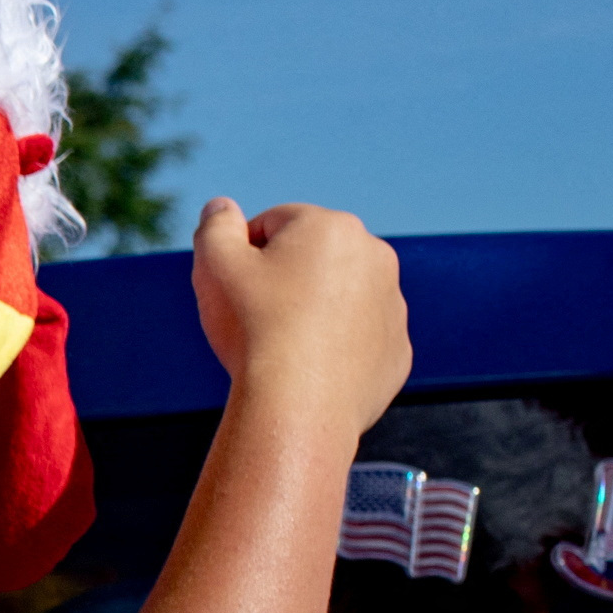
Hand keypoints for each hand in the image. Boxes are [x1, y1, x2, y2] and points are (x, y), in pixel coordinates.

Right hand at [190, 198, 409, 431]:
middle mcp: (374, 255)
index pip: (273, 224)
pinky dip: (334, 348)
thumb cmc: (254, 328)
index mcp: (330, 226)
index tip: (233, 288)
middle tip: (254, 317)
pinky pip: (358, 338)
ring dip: (310, 311)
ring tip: (281, 346)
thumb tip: (222, 206)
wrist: (297, 405)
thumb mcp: (215, 264)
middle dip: (282, 279)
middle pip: (311, 258)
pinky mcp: (397, 348)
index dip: (243, 255)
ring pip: (339, 297)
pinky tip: (307, 369)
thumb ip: (215, 226)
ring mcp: (392, 304)